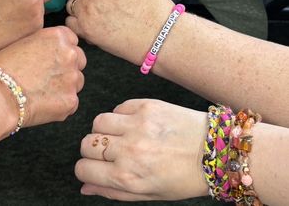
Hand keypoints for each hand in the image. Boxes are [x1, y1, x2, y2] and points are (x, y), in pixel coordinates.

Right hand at [0, 27, 85, 127]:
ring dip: (65, 85)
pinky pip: (71, 102)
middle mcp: (69, 54)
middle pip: (79, 59)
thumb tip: (49, 49)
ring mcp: (72, 78)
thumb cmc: (2, 68)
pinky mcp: (71, 101)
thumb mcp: (22, 41)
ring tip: (43, 91)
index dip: (62, 49)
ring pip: (77, 81)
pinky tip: (43, 104)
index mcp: (57, 36)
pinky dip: (60, 104)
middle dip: (67, 67)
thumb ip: (43, 42)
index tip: (53, 57)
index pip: (72, 39)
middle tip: (48, 76)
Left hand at [65, 0, 172, 64]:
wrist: (161, 34)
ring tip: (98, 16)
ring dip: (80, 9)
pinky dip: (79, 25)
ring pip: (71, 4)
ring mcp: (87, 7)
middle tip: (97, 3)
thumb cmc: (151, 6)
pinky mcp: (85, 27)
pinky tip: (94, 27)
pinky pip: (70, 22)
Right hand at [76, 99, 207, 201]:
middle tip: (109, 152)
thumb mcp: (150, 194)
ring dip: (104, 130)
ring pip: (98, 122)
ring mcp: (136, 125)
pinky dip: (121, 116)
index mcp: (128, 177)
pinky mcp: (145, 105)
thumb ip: (113, 191)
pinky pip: (117, 108)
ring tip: (121, 135)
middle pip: (86, 144)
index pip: (83, 169)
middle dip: (92, 150)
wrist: (216, 151)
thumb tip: (85, 187)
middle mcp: (129, 150)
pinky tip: (135, 124)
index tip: (93, 167)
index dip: (85, 169)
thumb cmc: (185, 178)